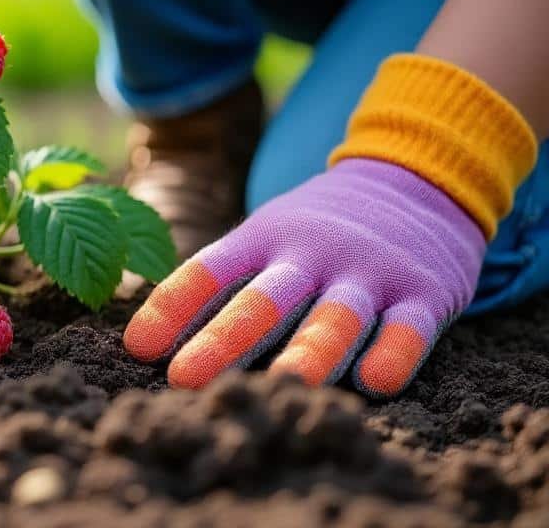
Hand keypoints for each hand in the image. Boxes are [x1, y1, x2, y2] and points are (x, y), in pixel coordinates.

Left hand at [123, 158, 484, 397]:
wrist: (417, 177)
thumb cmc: (318, 230)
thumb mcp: (267, 236)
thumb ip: (220, 283)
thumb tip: (144, 340)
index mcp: (263, 237)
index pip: (210, 269)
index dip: (173, 306)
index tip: (139, 348)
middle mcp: (312, 252)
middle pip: (263, 299)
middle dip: (223, 339)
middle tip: (185, 380)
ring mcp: (370, 271)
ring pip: (336, 315)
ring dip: (310, 350)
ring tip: (285, 385)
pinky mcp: (425, 291)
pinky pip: (410, 327)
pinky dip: (396, 352)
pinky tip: (377, 382)